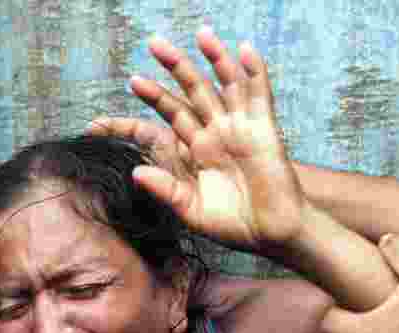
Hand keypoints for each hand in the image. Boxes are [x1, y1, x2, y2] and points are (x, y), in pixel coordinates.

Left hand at [126, 27, 307, 253]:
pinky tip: (244, 49)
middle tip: (154, 42)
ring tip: (201, 33)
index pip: (167, 118)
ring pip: (225, 84)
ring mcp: (240, 127)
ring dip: (215, 58)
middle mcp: (215, 132)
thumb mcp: (191, 210)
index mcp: (195, 149)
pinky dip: (253, 72)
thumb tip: (135, 173)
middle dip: (175, 66)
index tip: (128, 87)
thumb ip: (166, 190)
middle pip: (193, 91)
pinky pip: (258, 95)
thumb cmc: (233, 224)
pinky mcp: (263, 130)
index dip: (150, 101)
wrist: (270, 233)